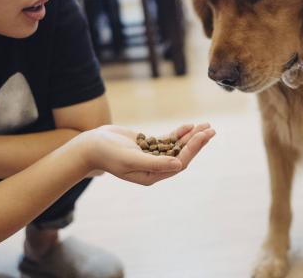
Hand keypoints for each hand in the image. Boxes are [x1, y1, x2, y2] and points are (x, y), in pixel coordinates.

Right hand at [75, 123, 214, 185]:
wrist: (91, 146)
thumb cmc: (108, 154)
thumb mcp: (130, 158)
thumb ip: (154, 163)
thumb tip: (179, 165)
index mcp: (151, 176)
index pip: (178, 163)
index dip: (192, 149)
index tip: (202, 136)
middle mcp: (154, 168)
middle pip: (182, 154)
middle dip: (196, 142)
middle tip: (211, 130)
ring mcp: (151, 156)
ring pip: (177, 146)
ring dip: (191, 136)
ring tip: (206, 126)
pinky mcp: (148, 145)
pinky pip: (167, 140)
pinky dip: (178, 133)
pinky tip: (188, 126)